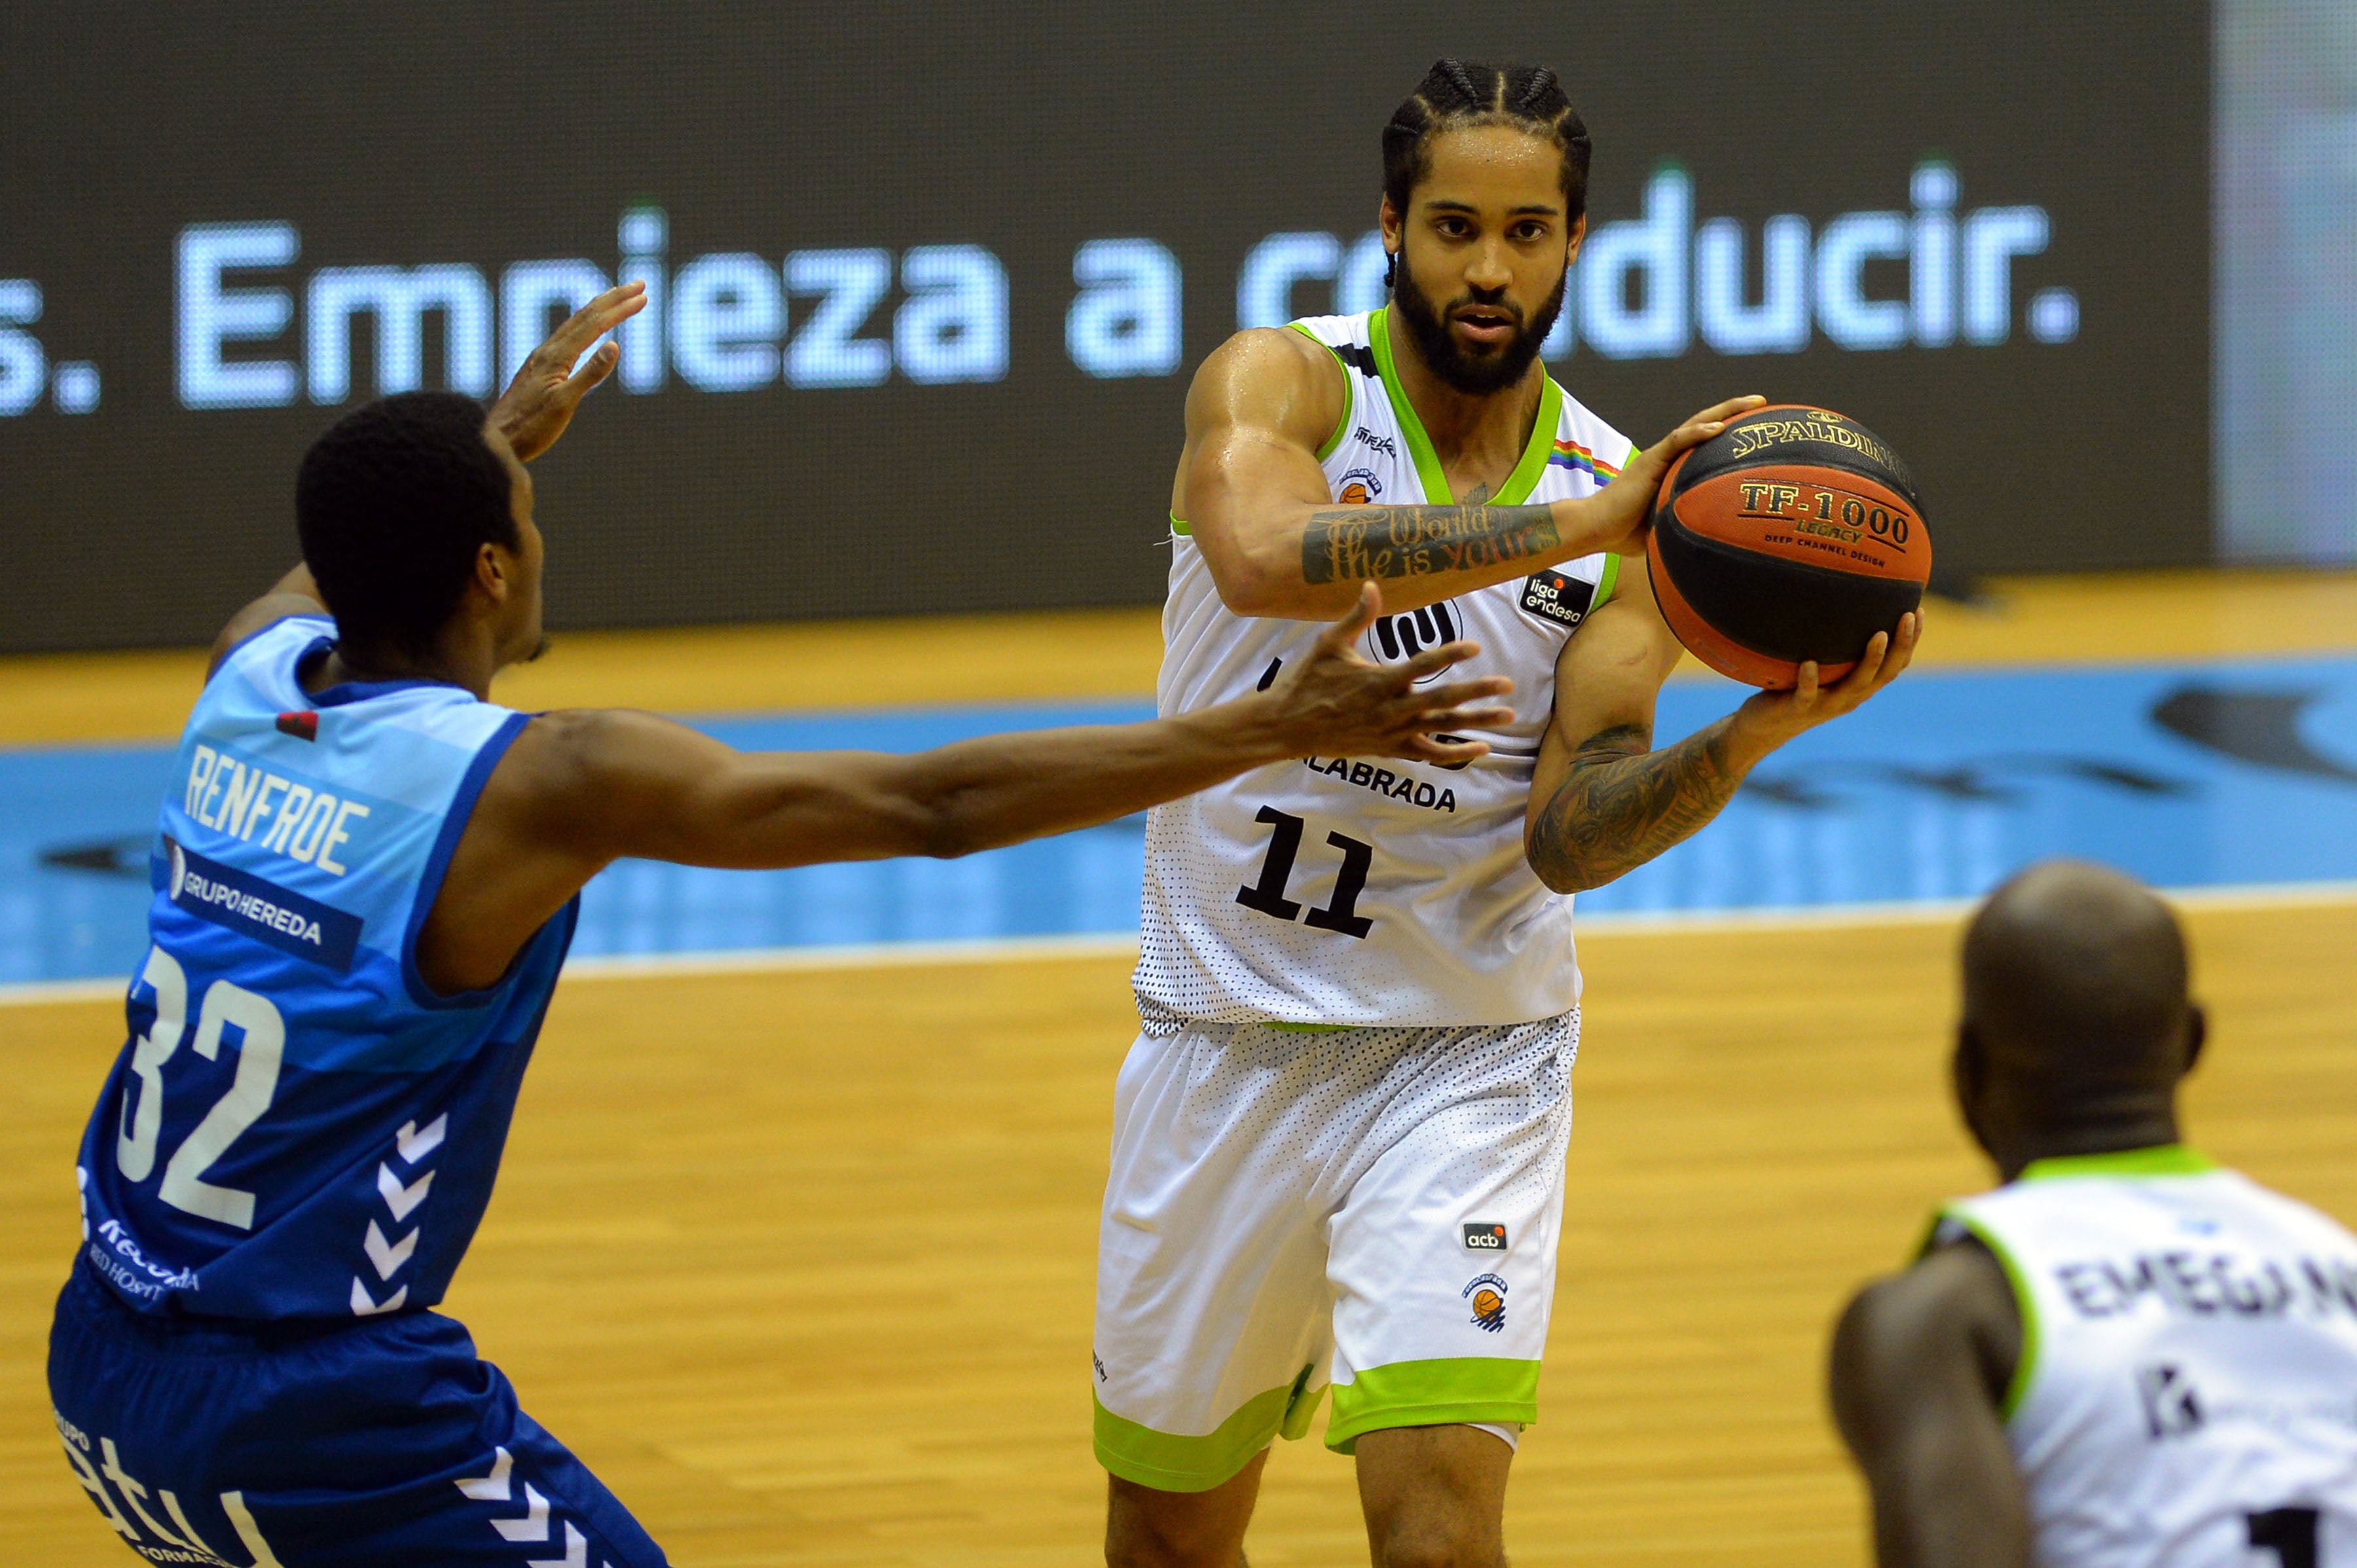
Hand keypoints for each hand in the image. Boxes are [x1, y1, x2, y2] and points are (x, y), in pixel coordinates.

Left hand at [489, 281, 647, 460]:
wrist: (496, 441)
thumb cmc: (530, 428)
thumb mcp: (564, 404)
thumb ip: (589, 374)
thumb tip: (614, 345)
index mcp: (556, 356)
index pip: (594, 324)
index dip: (619, 308)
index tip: (643, 296)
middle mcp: (548, 351)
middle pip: (584, 315)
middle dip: (613, 298)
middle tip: (638, 284)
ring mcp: (541, 358)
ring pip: (574, 323)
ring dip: (599, 307)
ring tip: (616, 296)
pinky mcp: (538, 369)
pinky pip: (566, 336)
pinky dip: (584, 324)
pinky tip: (585, 328)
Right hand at [1262, 583, 1515, 764]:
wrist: (1289, 726)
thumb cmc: (1308, 680)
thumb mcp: (1329, 644)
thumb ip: (1357, 616)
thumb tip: (1372, 584)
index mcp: (1377, 681)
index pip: (1420, 666)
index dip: (1448, 655)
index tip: (1474, 647)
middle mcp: (1389, 709)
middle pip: (1440, 701)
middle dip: (1476, 692)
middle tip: (1507, 684)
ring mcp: (1392, 733)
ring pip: (1442, 729)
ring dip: (1476, 722)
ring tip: (1508, 716)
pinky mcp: (1391, 749)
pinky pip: (1430, 754)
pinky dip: (1456, 753)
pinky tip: (1483, 746)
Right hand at [1564, 395, 1766, 557]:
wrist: (1595, 528)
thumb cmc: (1624, 534)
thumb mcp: (1666, 528)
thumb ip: (1687, 524)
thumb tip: (1714, 540)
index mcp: (1671, 469)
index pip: (1703, 443)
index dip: (1728, 432)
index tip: (1756, 429)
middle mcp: (1666, 457)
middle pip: (1704, 425)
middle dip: (1735, 411)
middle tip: (1762, 403)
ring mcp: (1658, 456)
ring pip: (1695, 425)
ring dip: (1725, 412)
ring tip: (1753, 403)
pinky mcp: (1648, 461)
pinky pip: (1676, 442)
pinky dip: (1698, 433)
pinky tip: (1720, 427)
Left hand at [1732, 609, 1921, 751]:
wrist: (1764, 726)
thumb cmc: (1794, 686)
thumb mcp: (1820, 664)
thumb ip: (1832, 642)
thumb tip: (1838, 595)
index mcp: (1859, 685)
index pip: (1895, 664)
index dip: (1910, 640)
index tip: (1917, 610)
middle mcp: (1849, 697)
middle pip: (1886, 673)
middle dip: (1902, 645)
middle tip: (1908, 615)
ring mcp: (1825, 704)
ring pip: (1855, 685)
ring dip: (1871, 660)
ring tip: (1878, 635)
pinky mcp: (1798, 709)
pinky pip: (1806, 695)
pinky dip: (1809, 680)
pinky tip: (1809, 663)